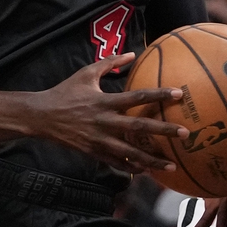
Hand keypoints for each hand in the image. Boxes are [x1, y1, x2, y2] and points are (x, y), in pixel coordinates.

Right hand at [33, 52, 188, 173]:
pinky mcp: (94, 153)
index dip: (158, 95)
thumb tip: (132, 53)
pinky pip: (116, 163)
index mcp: (105, 101)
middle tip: (185, 133)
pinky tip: (148, 172)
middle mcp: (105, 122)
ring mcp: (99, 140)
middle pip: (139, 128)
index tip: (179, 94)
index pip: (137, 96)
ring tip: (172, 166)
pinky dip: (132, 168)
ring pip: (130, 153)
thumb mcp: (86, 73)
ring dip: (152, 160)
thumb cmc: (65, 92)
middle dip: (163, 131)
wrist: (41, 117)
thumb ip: (110, 62)